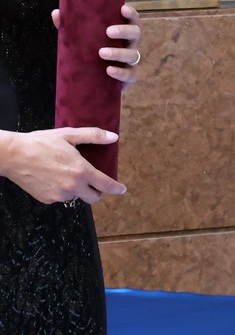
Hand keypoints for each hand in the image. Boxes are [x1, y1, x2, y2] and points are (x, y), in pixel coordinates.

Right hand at [0, 127, 125, 203]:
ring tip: (65, 174)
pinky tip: (52, 178)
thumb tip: (113, 137)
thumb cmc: (40, 143)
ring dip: (76, 190)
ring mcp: (59, 195)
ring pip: (75, 197)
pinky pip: (60, 198)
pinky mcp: (47, 199)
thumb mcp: (69, 135)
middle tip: (93, 183)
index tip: (122, 189)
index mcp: (81, 171)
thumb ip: (94, 136)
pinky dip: (61, 191)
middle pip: (93, 198)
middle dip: (97, 192)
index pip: (106, 185)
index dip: (116, 188)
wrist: (13, 155)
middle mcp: (72, 186)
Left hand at [53, 4, 142, 86]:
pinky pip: (131, 74)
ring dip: (119, 53)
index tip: (122, 9)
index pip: (131, 20)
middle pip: (135, 33)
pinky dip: (121, 72)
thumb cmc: (88, 53)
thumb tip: (56, 13)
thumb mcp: (78, 39)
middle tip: (108, 32)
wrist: (92, 81)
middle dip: (124, 31)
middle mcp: (128, 44)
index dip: (131, 13)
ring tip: (101, 53)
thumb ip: (69, 27)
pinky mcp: (128, 76)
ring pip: (133, 54)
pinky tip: (109, 70)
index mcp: (121, 32)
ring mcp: (130, 61)